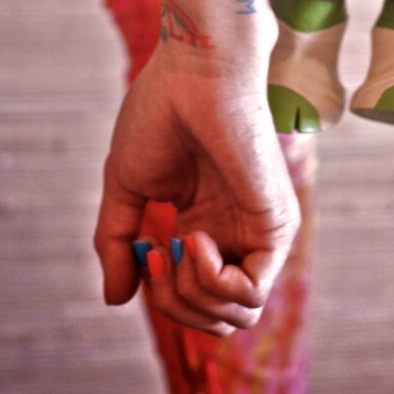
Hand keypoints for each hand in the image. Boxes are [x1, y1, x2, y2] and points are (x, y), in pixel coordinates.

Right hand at [94, 46, 299, 334]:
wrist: (194, 73)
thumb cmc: (160, 113)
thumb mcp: (125, 188)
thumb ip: (117, 244)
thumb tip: (117, 300)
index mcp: (205, 226)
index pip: (195, 301)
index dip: (162, 295)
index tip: (143, 251)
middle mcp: (237, 235)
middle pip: (217, 320)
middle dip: (175, 306)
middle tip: (155, 255)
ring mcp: (258, 232)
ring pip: (238, 317)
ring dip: (192, 297)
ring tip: (176, 244)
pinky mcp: (276, 224)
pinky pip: (252, 293)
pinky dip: (214, 282)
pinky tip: (196, 238)